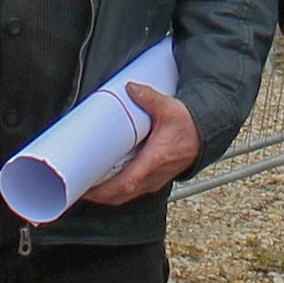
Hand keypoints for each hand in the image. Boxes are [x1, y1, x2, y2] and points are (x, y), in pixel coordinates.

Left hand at [85, 86, 202, 206]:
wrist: (206, 133)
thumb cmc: (189, 124)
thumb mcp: (169, 108)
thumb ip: (149, 98)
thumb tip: (130, 87)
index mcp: (154, 160)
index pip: (125, 183)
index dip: (103, 190)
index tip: (85, 188)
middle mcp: (154, 176)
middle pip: (120, 195)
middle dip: (98, 196)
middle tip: (77, 187)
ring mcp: (154, 180)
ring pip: (126, 195)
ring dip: (106, 195)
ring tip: (87, 186)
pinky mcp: (155, 179)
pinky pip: (132, 191)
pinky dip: (116, 191)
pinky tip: (105, 182)